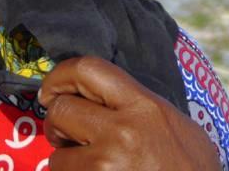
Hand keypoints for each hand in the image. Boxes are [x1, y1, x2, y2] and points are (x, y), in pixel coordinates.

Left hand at [38, 56, 220, 170]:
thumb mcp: (176, 128)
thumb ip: (137, 107)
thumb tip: (94, 96)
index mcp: (145, 107)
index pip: (88, 68)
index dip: (60, 76)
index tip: (51, 92)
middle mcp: (124, 132)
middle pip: (61, 110)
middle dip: (58, 126)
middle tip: (67, 138)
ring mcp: (109, 164)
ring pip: (57, 156)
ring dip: (67, 164)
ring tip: (91, 169)